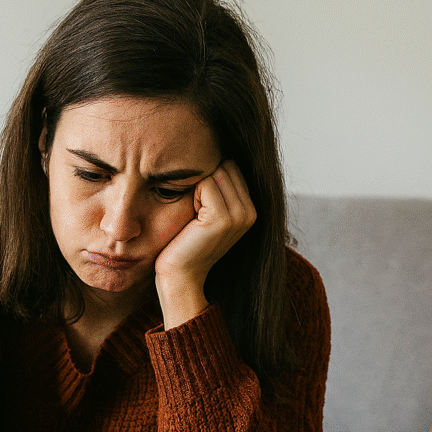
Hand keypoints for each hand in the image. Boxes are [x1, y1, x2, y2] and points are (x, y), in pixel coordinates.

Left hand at [154, 160, 255, 328]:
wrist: (180, 277)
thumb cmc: (185, 244)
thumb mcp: (205, 213)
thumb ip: (217, 188)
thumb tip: (213, 154)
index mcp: (251, 209)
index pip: (231, 166)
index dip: (207, 175)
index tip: (195, 199)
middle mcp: (251, 211)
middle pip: (225, 165)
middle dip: (202, 176)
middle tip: (190, 206)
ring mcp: (240, 215)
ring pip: (215, 171)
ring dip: (194, 184)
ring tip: (190, 212)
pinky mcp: (223, 218)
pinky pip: (204, 183)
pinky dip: (190, 192)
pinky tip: (188, 215)